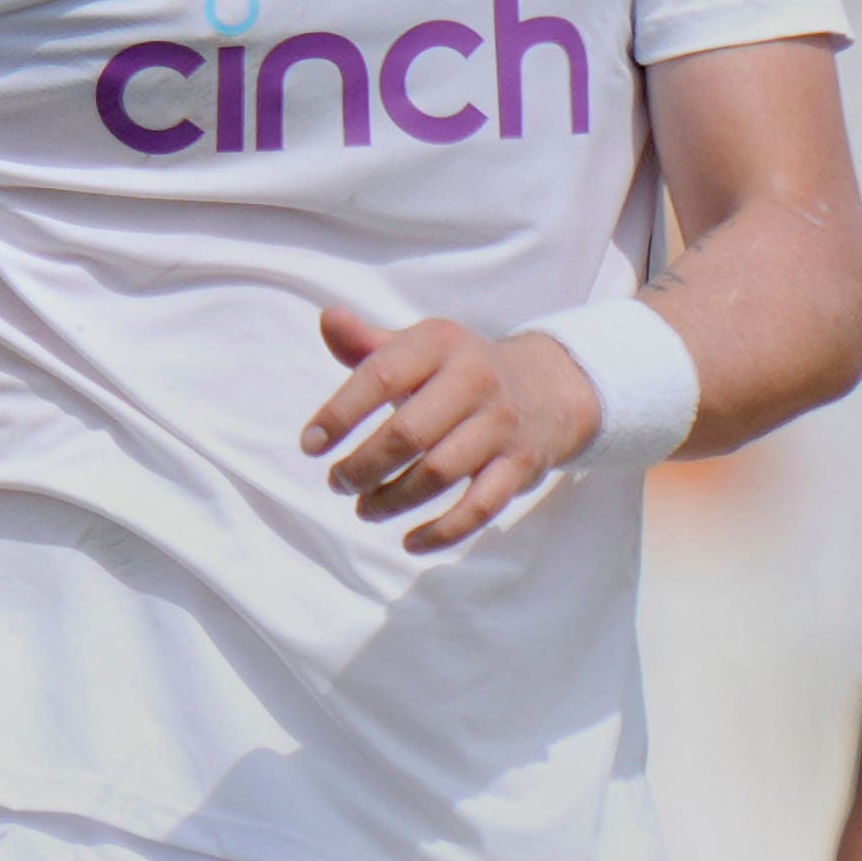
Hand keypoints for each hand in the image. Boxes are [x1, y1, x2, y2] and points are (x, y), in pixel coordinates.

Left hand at [300, 308, 601, 552]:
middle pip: (407, 434)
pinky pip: (479, 508)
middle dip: (362, 467)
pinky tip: (410, 542)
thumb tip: (328, 318)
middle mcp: (476, 379)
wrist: (551, 387)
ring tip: (364, 507)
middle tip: (338, 482)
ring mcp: (501, 425)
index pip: (380, 377)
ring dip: (391, 500)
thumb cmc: (461, 371)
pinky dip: (442, 533)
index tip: (310, 445)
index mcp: (441, 344)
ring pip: (437, 474)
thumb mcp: (420, 348)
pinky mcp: (521, 466)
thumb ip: (368, 343)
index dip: (339, 415)